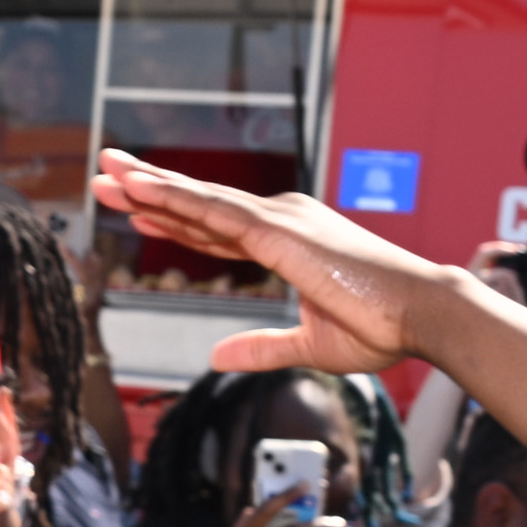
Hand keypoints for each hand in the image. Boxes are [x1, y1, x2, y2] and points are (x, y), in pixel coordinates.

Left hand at [98, 150, 526, 388]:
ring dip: (150, 185)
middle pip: (198, 204)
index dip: (170, 216)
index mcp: (285, 241)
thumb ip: (260, 348)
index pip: (213, 227)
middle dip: (148, 189)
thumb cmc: (382, 327)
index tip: (132, 206)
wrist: (423, 315)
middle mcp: (280, 221)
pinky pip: (216, 212)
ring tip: (107, 170)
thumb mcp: (307, 345)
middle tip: (103, 172)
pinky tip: (142, 189)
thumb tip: (217, 356)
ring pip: (200, 200)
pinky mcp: (280, 233)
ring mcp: (279, 222)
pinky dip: (177, 198)